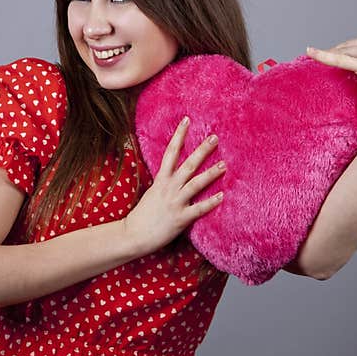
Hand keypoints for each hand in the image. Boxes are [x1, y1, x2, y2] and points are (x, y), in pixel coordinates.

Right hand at [123, 118, 225, 255]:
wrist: (132, 235)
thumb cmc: (142, 216)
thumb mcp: (152, 193)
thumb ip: (164, 183)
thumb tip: (174, 174)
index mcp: (161, 180)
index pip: (170, 152)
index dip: (179, 135)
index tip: (187, 120)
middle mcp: (169, 188)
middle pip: (187, 164)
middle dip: (201, 150)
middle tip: (215, 137)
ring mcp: (175, 202)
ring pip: (195, 184)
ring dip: (210, 173)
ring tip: (224, 164)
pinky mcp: (180, 218)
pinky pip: (198, 209)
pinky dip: (210, 202)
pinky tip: (222, 196)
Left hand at [306, 30, 356, 110]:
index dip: (349, 49)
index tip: (342, 55)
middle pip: (350, 45)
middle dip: (338, 51)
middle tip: (326, 59)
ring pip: (343, 51)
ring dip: (331, 55)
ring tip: (319, 60)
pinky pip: (339, 59)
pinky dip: (322, 55)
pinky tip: (310, 52)